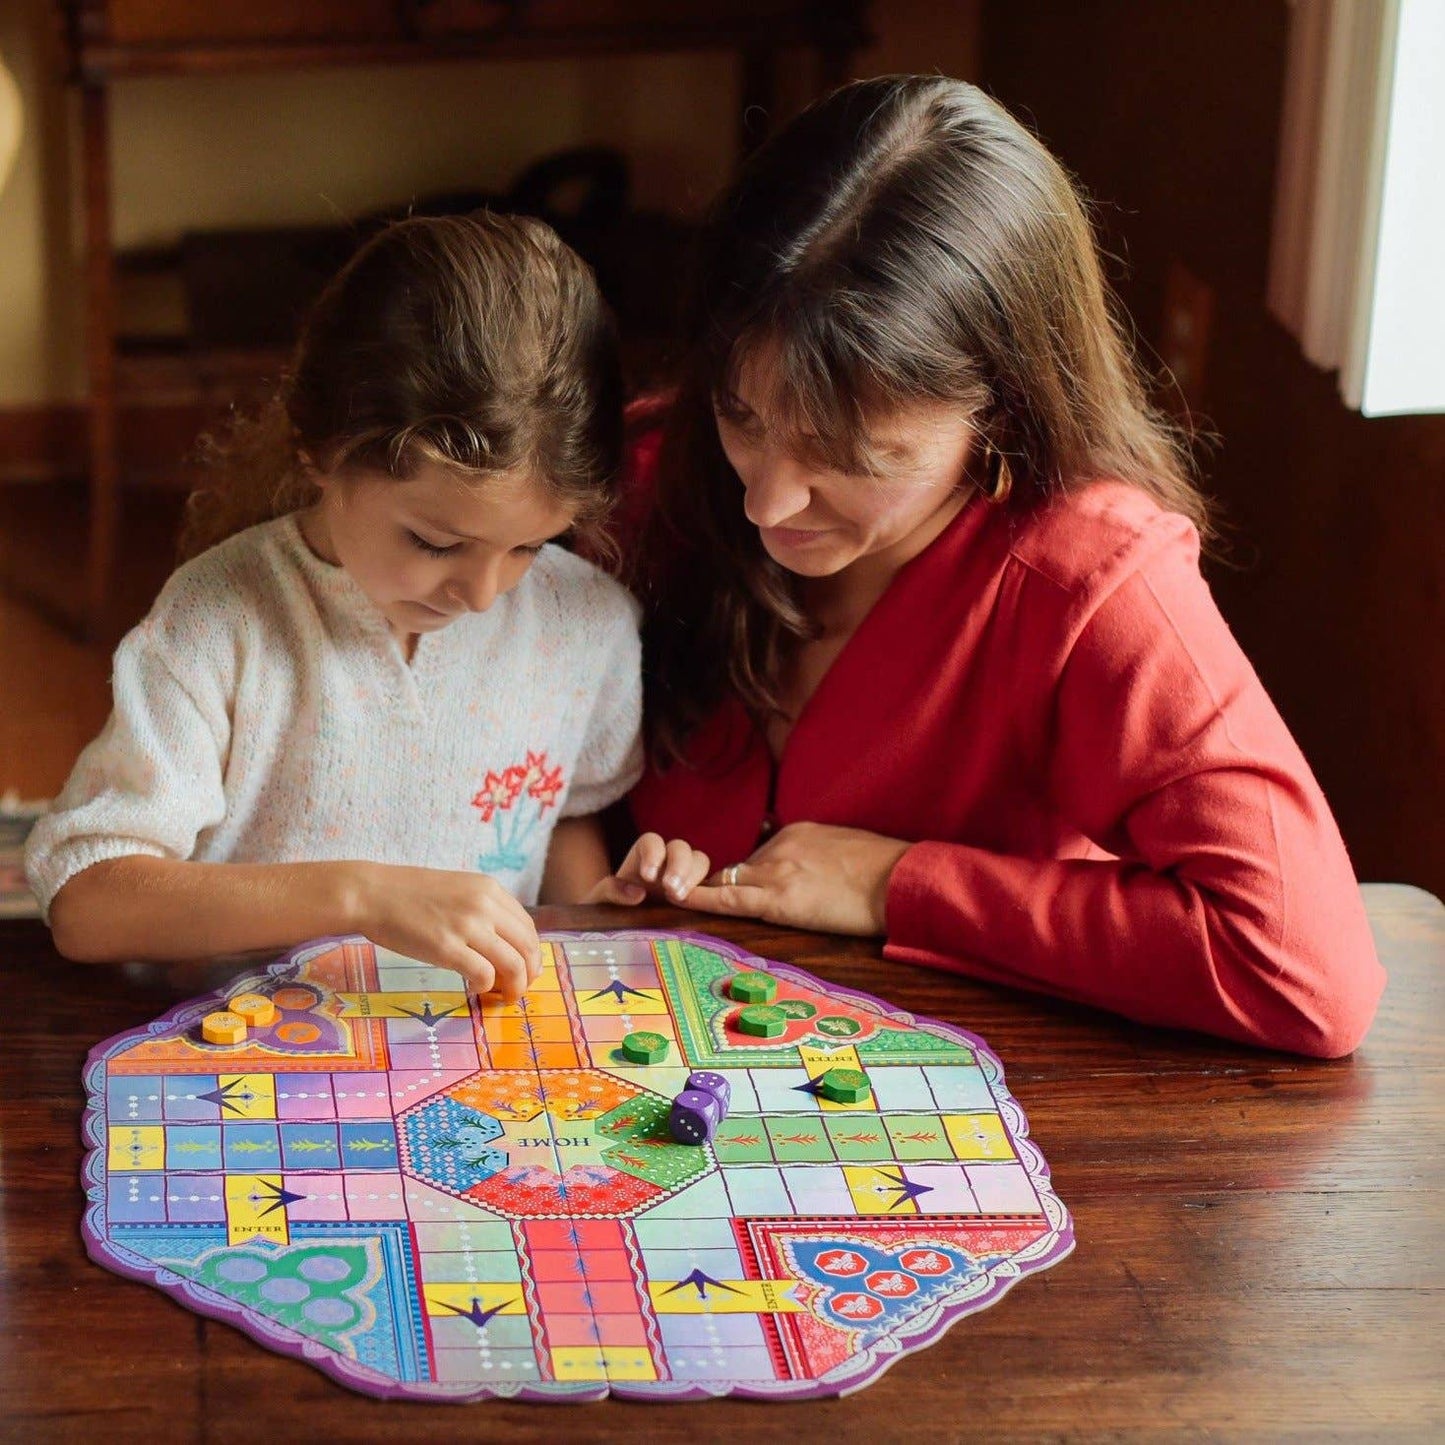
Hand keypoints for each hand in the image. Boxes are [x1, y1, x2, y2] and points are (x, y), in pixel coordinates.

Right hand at [347, 862, 540, 999]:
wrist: (372, 893)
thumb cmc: (410, 895)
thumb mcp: (458, 890)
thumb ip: (482, 910)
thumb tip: (504, 944)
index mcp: (489, 889)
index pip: (528, 926)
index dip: (532, 953)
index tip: (526, 969)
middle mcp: (484, 905)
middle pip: (527, 947)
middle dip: (530, 974)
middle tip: (520, 989)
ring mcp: (467, 925)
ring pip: (513, 964)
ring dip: (515, 987)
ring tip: (504, 996)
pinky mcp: (446, 947)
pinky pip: (483, 974)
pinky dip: (485, 986)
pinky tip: (474, 988)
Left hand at [582, 833, 711, 906]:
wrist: (619, 934)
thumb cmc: (606, 913)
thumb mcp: (599, 902)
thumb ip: (610, 892)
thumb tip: (637, 893)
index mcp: (641, 857)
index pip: (652, 841)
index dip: (653, 854)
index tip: (648, 877)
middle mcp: (665, 862)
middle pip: (681, 848)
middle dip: (679, 866)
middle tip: (671, 891)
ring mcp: (683, 877)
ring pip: (699, 861)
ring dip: (695, 876)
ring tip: (682, 899)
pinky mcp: (697, 895)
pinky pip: (711, 885)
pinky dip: (710, 891)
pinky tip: (701, 906)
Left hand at [684, 822, 911, 935]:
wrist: (901, 879)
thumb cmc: (885, 869)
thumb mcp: (845, 847)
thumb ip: (821, 854)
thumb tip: (816, 869)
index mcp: (798, 833)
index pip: (758, 855)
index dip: (744, 876)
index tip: (731, 886)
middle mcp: (781, 846)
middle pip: (737, 868)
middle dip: (713, 883)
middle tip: (685, 892)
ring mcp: (779, 871)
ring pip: (726, 881)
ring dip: (699, 890)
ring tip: (667, 896)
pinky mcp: (781, 899)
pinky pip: (730, 900)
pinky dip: (700, 899)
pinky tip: (676, 900)